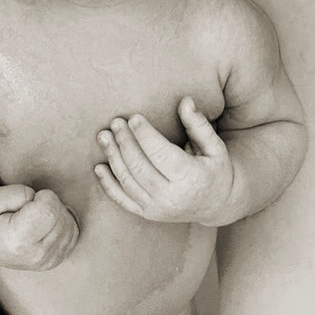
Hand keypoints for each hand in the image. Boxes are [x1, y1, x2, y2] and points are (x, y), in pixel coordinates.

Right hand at [0, 184, 78, 269]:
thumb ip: (17, 193)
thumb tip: (38, 198)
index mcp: (18, 240)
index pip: (48, 210)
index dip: (43, 196)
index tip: (29, 200)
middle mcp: (36, 255)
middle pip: (60, 215)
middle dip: (49, 203)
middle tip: (30, 209)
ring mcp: (48, 261)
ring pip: (69, 223)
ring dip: (56, 213)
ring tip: (35, 217)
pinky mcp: (56, 260)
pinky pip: (72, 233)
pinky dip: (62, 223)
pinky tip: (45, 224)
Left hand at [94, 97, 236, 226]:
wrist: (216, 205)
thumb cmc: (214, 169)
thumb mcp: (214, 147)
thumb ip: (198, 124)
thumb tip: (185, 101)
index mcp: (191, 179)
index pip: (161, 155)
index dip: (145, 135)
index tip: (134, 118)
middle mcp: (172, 197)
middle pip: (140, 167)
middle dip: (125, 142)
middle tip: (115, 122)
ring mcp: (157, 208)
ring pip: (128, 181)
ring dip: (113, 157)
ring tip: (104, 136)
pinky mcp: (147, 213)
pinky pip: (122, 200)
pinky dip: (108, 185)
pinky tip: (99, 167)